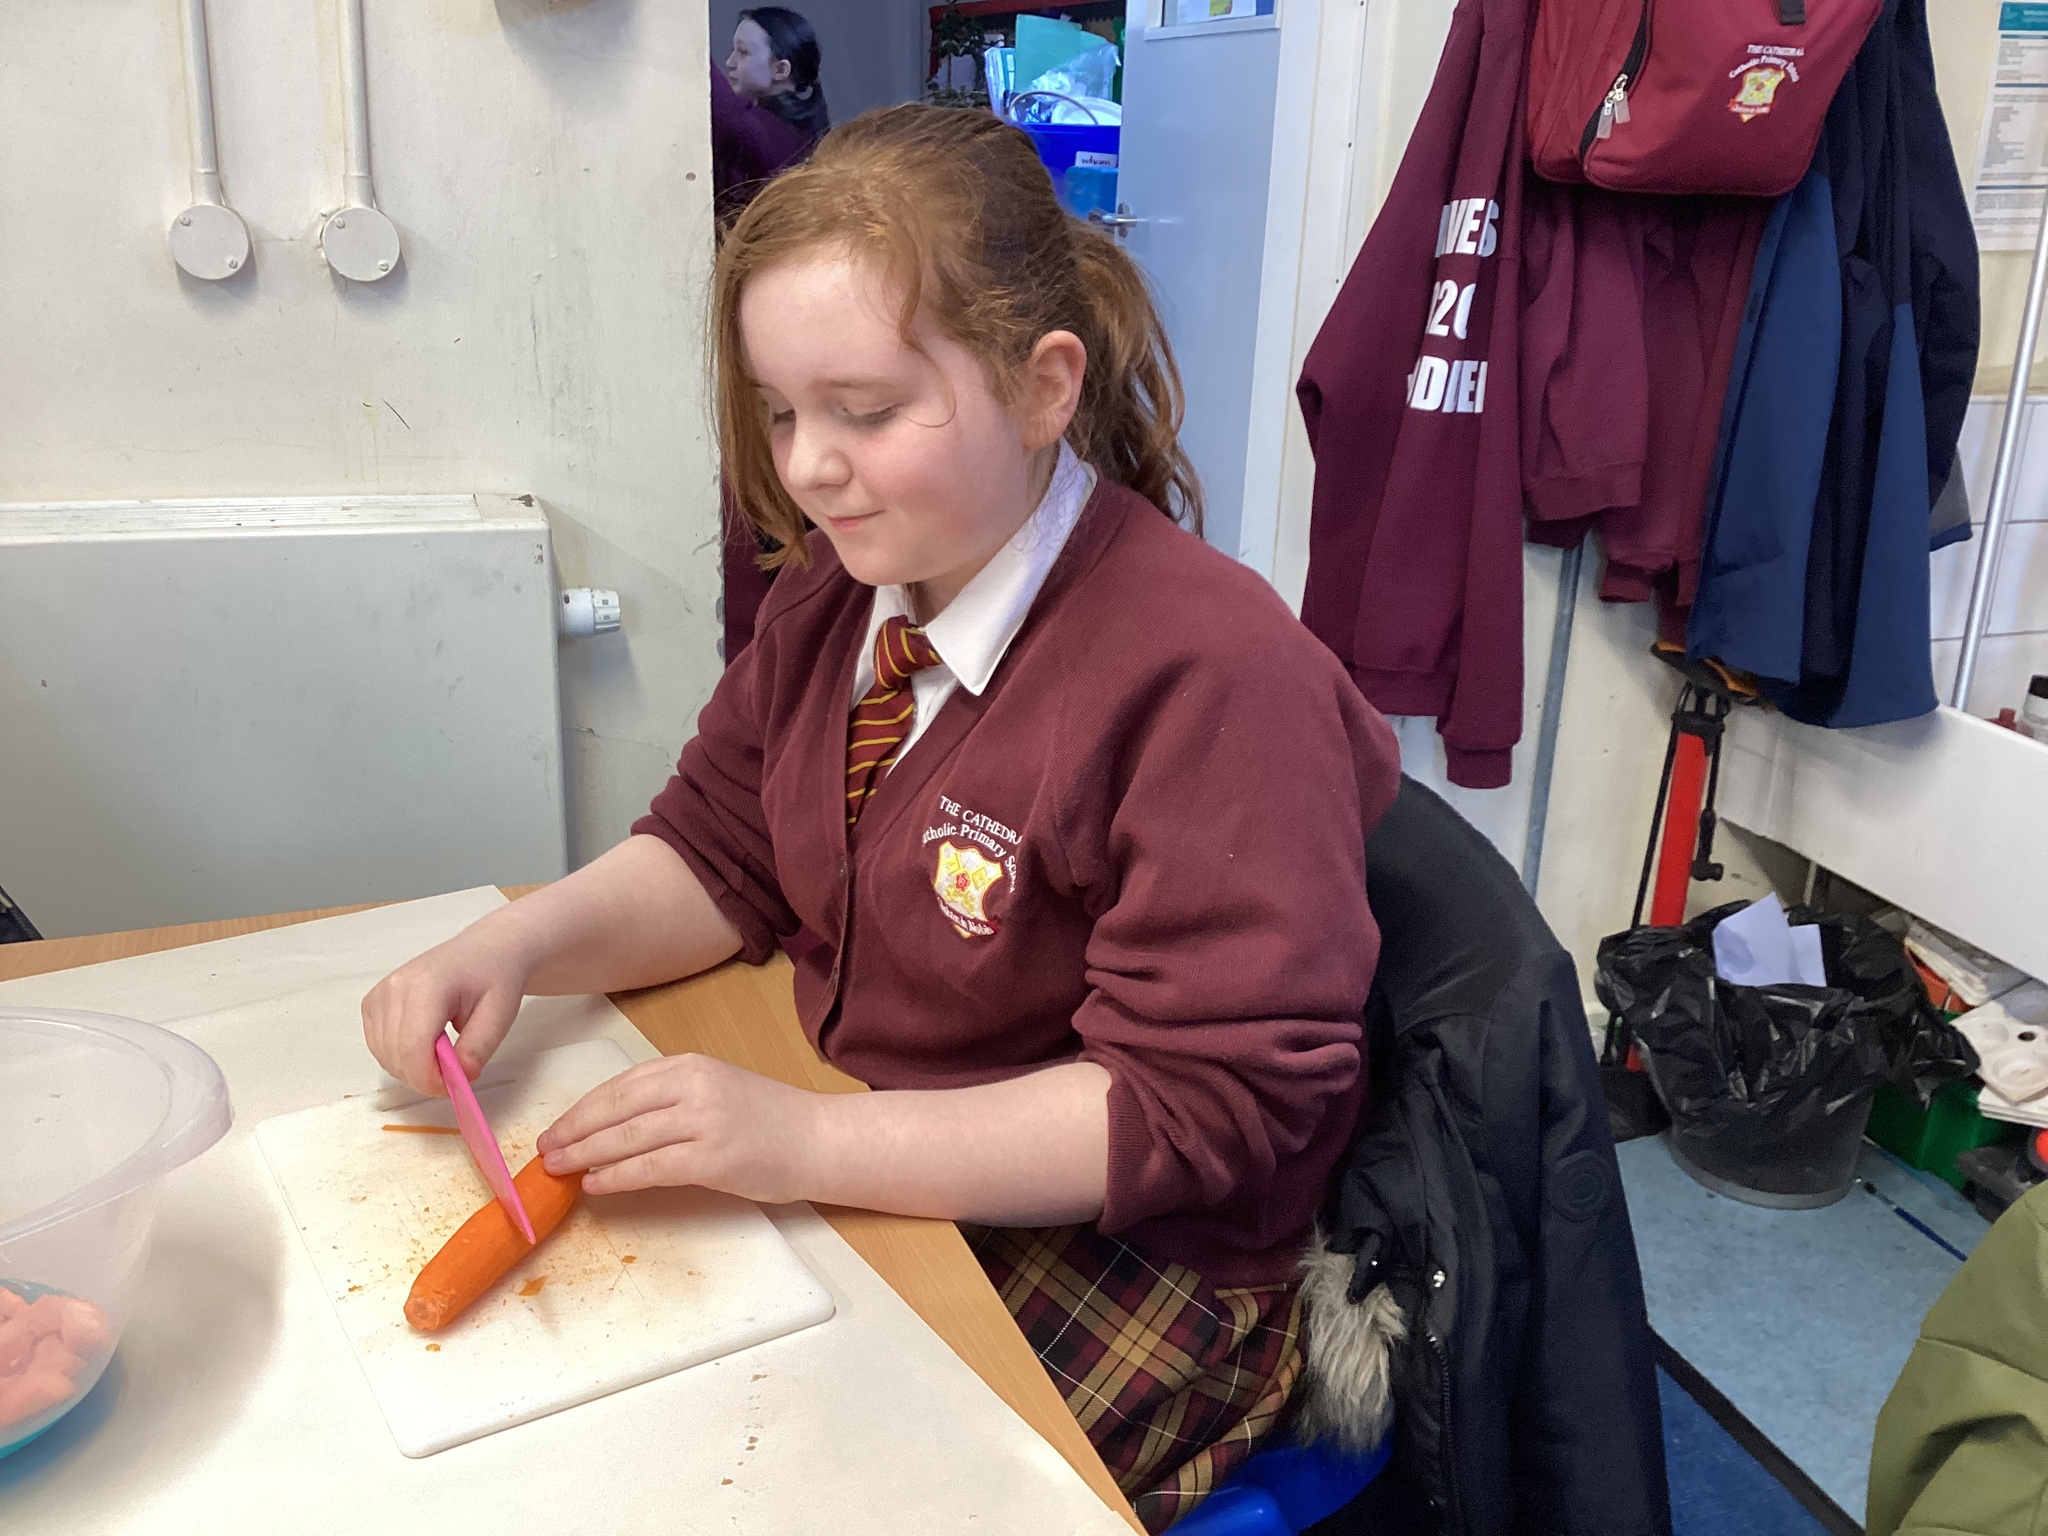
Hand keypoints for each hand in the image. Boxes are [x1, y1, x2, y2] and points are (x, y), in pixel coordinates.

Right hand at [361, 922, 533, 1097]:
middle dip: (424, 1076)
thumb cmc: (493, 977)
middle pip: (395, 1056)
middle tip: (455, 1071)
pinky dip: (400, 1057)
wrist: (483, 952)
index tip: (453, 1086)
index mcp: (427, 985)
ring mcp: (380, 994)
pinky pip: (378, 1046)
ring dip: (412, 1068)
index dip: (429, 1078)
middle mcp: (395, 987)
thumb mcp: (500, 1014)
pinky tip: (426, 1044)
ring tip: (444, 1052)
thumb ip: (478, 1049)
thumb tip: (460, 1077)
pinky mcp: (373, 1003)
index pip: (412, 1047)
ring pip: (384, 1056)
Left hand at [538, 1055, 822, 1203]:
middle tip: (544, 1152)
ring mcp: (704, 1121)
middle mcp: (694, 1086)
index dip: (582, 1109)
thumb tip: (611, 1125)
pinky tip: (597, 1185)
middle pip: (616, 1109)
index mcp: (691, 1065)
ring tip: (558, 1170)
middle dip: (573, 1132)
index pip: (621, 1085)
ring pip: (627, 1139)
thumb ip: (670, 1099)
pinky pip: (650, 1168)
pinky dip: (616, 1177)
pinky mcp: (713, 1158)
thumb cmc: (769, 1120)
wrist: (819, 1140)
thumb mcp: (716, 1090)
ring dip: (585, 1156)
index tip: (556, 1128)